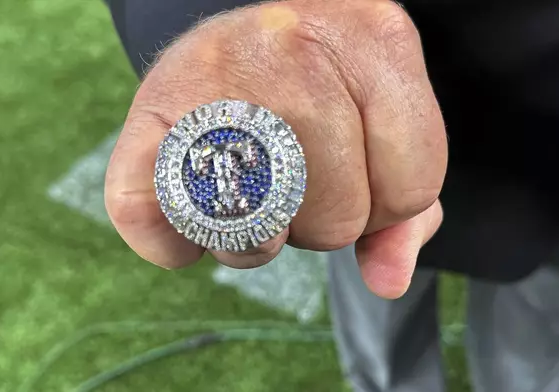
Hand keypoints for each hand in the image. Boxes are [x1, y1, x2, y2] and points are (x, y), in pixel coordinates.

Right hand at [105, 0, 446, 297]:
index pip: (411, 188)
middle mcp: (293, 47)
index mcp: (371, 37)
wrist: (242, 33)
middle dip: (323, 218)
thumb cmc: (322, 84)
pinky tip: (196, 206)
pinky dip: (180, 245)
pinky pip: (161, 230)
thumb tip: (388, 282)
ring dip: (260, 237)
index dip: (385, 201)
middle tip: (295, 171)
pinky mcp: (147, 113)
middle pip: (340, 218)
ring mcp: (214, 78)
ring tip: (250, 185)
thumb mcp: (382, 118)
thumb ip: (404, 207)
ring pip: (261, 236)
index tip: (355, 164)